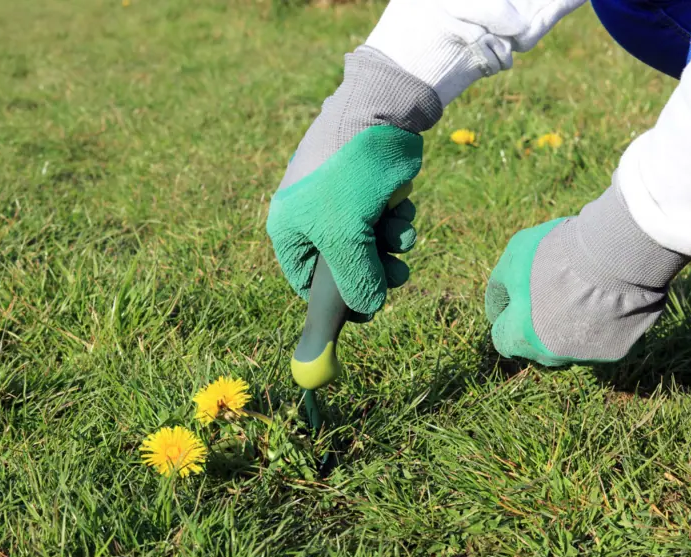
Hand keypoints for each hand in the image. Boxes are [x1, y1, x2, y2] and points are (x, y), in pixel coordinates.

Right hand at [266, 47, 440, 320]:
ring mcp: (340, 202)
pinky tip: (402, 206)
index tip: (365, 309)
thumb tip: (368, 307)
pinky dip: (397, 219)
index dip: (336, 300)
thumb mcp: (347, 238)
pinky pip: (384, 221)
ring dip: (392, 244)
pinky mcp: (368, 189)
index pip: (306, 283)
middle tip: (397, 274)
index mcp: (288, 230)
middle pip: (346, 267)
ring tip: (399, 229)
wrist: (378, 112)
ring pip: (371, 246)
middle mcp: (310, 218)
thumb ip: (356, 281)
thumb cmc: (349, 177)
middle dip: (375, 271)